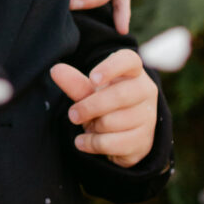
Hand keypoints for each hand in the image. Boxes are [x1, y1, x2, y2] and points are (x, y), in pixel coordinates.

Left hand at [51, 50, 158, 167]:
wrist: (125, 135)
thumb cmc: (107, 104)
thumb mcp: (90, 92)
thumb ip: (75, 83)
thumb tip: (56, 70)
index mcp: (133, 72)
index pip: (129, 61)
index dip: (111, 68)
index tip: (92, 79)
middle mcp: (146, 91)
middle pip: (118, 96)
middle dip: (89, 107)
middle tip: (72, 114)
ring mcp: (148, 116)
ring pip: (112, 122)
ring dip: (92, 126)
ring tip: (90, 125)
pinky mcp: (144, 140)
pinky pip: (112, 143)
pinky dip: (92, 143)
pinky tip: (83, 141)